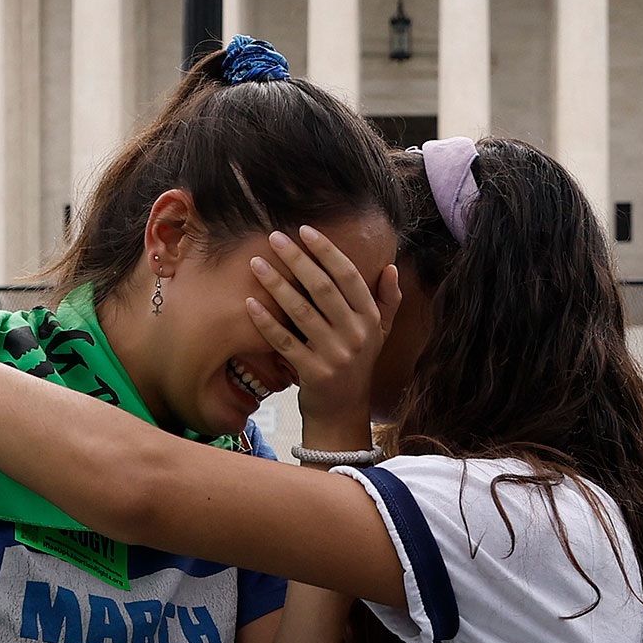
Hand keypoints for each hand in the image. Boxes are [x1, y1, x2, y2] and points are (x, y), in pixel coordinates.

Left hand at [244, 225, 399, 445]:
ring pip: (301, 312)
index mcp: (370, 318)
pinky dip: (266, 322)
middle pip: (323, 288)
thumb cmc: (357, 364)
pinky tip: (250, 303)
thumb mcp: (379, 333)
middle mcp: (356, 334)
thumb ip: (387, 300)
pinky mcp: (313, 373)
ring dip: (277, 285)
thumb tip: (392, 267)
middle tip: (275, 238)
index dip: (327, 251)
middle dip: (297, 260)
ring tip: (256, 263)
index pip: (349, 276)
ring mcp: (335, 355)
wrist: (343, 412)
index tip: (304, 230)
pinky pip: (284, 342)